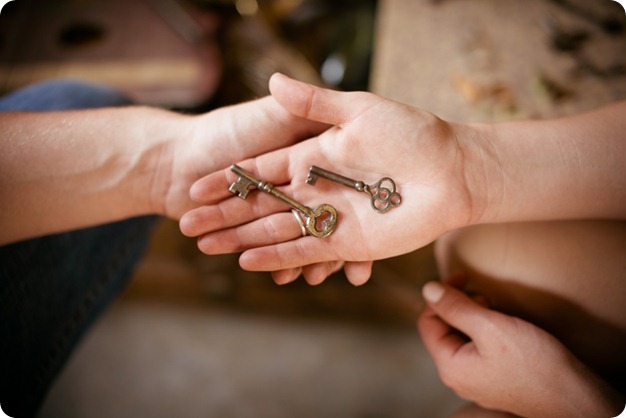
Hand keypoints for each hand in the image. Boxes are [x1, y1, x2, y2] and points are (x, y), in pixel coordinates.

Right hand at [179, 74, 475, 281]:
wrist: (452, 171)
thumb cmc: (412, 134)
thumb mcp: (360, 110)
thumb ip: (315, 103)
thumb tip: (272, 78)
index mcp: (313, 156)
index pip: (259, 171)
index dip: (227, 179)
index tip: (194, 184)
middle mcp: (315, 189)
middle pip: (259, 206)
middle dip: (223, 215)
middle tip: (187, 224)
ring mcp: (328, 218)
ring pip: (275, 232)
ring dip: (240, 239)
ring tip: (206, 247)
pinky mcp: (346, 242)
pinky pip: (305, 251)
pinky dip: (276, 257)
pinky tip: (247, 262)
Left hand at [418, 280, 623, 417]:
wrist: (574, 397)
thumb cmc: (534, 363)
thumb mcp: (491, 327)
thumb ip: (456, 307)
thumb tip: (428, 289)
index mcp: (449, 366)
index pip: (427, 321)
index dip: (440, 295)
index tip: (462, 276)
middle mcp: (457, 376)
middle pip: (443, 329)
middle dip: (459, 306)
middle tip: (485, 297)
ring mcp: (475, 380)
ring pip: (462, 337)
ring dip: (473, 316)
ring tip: (496, 310)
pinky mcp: (493, 379)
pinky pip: (478, 348)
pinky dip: (485, 331)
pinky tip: (504, 326)